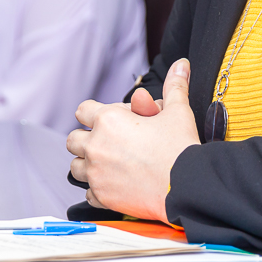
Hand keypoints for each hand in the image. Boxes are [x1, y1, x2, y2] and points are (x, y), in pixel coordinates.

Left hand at [65, 58, 199, 221]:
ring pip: (75, 167)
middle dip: (87, 140)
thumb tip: (181, 65)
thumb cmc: (181, 149)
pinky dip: (98, 189)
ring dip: (88, 164)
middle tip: (108, 144)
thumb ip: (174, 86)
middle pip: (73, 139)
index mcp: (108, 120)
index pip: (82, 110)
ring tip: (109, 164)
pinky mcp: (102, 196)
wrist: (188, 187)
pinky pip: (88, 192)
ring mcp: (96, 173)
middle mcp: (96, 145)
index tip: (109, 121)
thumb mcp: (178, 111)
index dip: (95, 114)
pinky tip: (114, 185)